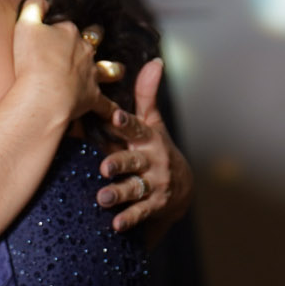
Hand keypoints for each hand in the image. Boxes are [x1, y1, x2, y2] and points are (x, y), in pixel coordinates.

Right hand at [11, 0, 108, 124]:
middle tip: (95, 38)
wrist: (44, 94)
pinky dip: (112, 109)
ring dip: (113, 69)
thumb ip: (35, 3)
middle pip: (95, 40)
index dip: (66, 25)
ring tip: (117, 70)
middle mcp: (85, 51)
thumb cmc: (32, 60)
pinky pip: (107, 105)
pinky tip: (117, 114)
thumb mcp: (26, 24)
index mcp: (70, 32)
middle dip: (95, 38)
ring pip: (109, 69)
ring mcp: (91, 74)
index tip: (60, 26)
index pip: (71, 23)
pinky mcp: (92, 97)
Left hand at [96, 59, 192, 236]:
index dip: (126, 123)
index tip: (114, 117)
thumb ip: (147, 95)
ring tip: (103, 198)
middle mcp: (153, 162)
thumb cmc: (156, 149)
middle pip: (135, 161)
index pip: (138, 129)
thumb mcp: (154, 124)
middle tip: (105, 167)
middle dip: (120, 163)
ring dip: (119, 193)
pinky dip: (129, 219)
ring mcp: (155, 184)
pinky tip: (116, 225)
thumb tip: (155, 61)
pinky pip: (140, 213)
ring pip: (135, 188)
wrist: (181, 190)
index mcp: (149, 139)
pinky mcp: (154, 205)